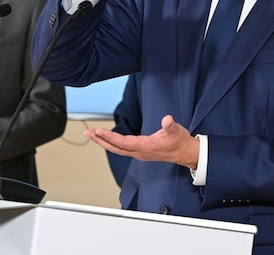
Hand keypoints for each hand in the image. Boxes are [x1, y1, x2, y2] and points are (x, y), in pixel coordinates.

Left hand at [84, 115, 199, 168]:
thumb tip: (167, 120)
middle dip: (101, 141)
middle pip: (115, 148)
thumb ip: (170, 125)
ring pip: (117, 149)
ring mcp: (139, 153)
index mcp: (146, 147)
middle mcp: (140, 152)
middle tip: (88, 133)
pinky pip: (122, 148)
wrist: (186, 153)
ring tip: (92, 135)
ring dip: (104, 142)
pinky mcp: (140, 151)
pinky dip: (112, 143)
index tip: (98, 131)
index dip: (110, 137)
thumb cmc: (180, 142)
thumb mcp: (176, 131)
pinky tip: (107, 139)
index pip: (123, 142)